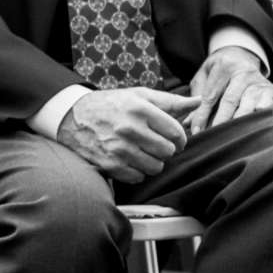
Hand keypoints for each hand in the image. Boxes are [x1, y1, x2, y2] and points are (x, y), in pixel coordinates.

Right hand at [55, 87, 201, 183]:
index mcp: (140, 109)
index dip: (180, 139)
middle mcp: (130, 128)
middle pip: (168, 151)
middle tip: (158, 145)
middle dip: (167, 150)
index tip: (175, 139)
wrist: (73, 116)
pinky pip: (138, 177)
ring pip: (155, 167)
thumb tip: (198, 101)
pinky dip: (138, 171)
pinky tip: (131, 159)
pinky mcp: (110, 164)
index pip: (176, 132)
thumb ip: (171, 101)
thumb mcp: (140, 96)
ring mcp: (119, 148)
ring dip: (154, 162)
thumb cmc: (112, 104)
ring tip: (144, 152)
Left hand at [186, 44, 271, 134]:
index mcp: (225, 66)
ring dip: (240, 123)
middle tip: (214, 137)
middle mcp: (244, 72)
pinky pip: (267, 107)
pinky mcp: (271, 91)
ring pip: (249, 106)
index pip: (212, 95)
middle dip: (221, 121)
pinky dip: (260, 118)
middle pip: (231, 101)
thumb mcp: (205, 78)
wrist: (242, 56)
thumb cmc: (220, 71)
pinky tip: (254, 129)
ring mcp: (259, 82)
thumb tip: (190, 124)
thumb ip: (197, 100)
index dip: (203, 115)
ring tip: (232, 137)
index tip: (197, 131)